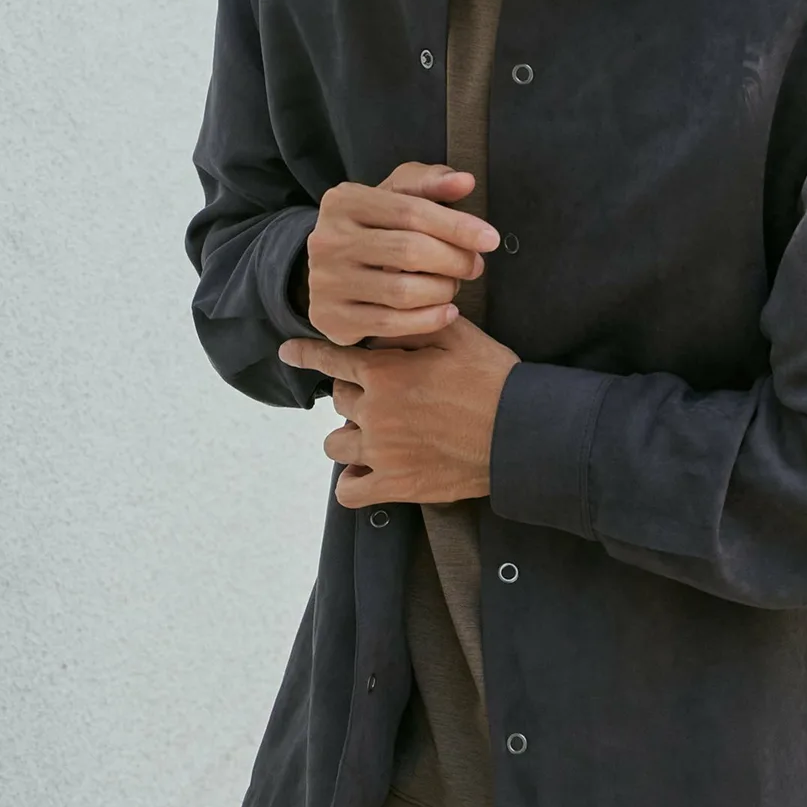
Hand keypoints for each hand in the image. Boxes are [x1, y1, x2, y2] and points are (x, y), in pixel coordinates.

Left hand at [278, 315, 519, 505]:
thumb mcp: (457, 335)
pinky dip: (352, 482)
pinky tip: (365, 473)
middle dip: (355, 394)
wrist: (519, 432)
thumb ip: (416, 323)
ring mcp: (382, 452)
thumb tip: (391, 314)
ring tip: (373, 434)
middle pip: (339, 400)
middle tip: (383, 396)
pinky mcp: (396, 486)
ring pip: (337, 443)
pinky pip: (349, 491)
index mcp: (385, 373)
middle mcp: (374, 412)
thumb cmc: (493, 379)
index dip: (307, 354)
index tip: (288, 352)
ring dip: (350, 436)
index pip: (331, 360)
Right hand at [297, 162, 498, 344]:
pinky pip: (391, 323)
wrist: (328, 270)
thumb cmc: (374, 227)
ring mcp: (326, 281)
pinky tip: (447, 312)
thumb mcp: (396, 195)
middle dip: (454, 260)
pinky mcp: (331, 318)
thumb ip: (430, 183)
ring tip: (453, 286)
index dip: (457, 226)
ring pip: (403, 291)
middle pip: (410, 251)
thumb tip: (465, 181)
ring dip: (443, 291)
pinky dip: (429, 319)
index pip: (411, 211)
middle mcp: (328, 240)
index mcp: (344, 201)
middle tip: (474, 266)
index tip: (490, 239)